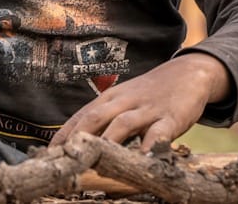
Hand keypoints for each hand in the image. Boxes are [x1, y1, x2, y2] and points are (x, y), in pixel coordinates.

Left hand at [50, 53, 230, 149]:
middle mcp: (125, 101)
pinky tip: (141, 163)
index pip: (81, 116)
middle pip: (95, 118)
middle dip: (77, 141)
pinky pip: (158, 134)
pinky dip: (149, 148)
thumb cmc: (151, 92)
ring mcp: (148, 109)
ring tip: (93, 165)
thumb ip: (104, 117)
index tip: (46, 157)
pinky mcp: (171, 117)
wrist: (190, 72)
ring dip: (106, 144)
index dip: (63, 136)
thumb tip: (77, 144)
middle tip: (64, 163)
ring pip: (122, 125)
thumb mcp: (124, 99)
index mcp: (110, 97)